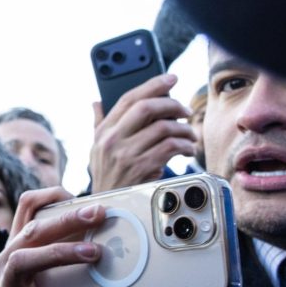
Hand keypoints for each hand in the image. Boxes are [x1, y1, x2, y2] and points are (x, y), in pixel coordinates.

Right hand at [0, 188, 125, 286]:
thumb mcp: (46, 273)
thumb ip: (66, 255)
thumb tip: (113, 241)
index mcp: (16, 246)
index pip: (26, 207)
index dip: (50, 195)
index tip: (81, 196)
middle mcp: (5, 262)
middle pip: (31, 231)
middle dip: (66, 219)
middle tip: (99, 214)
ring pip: (25, 260)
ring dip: (62, 253)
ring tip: (96, 254)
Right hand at [89, 74, 195, 193]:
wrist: (108, 208)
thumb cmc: (107, 177)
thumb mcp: (97, 149)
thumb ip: (98, 124)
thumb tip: (96, 102)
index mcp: (103, 131)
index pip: (127, 98)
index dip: (152, 84)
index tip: (171, 78)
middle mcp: (112, 140)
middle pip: (147, 107)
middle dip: (172, 104)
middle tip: (185, 111)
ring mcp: (126, 154)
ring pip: (164, 127)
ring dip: (184, 129)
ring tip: (189, 135)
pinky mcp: (142, 168)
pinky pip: (171, 147)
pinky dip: (185, 146)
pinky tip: (187, 150)